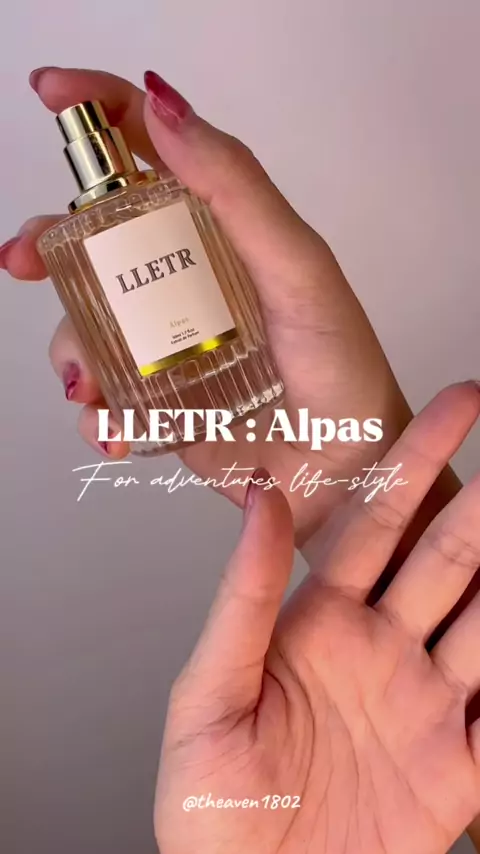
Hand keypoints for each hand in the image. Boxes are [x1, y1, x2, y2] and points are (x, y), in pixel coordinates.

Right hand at [1, 66, 413, 545]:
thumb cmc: (340, 364)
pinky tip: (114, 431)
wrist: (346, 466)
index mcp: (219, 231)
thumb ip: (237, 190)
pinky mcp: (158, 399)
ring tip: (92, 387)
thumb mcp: (297, 268)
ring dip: (70, 348)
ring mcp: (165, 338)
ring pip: (85, 319)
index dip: (100, 112)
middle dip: (50, 245)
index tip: (49, 96)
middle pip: (95, 238)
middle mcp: (185, 277)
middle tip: (28, 261)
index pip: (153, 152)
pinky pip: (102, 395)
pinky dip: (95, 414)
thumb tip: (163, 109)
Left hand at [155, 382, 479, 853]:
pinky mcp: (458, 769)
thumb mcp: (209, 694)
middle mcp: (381, 650)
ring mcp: (425, 705)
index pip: (378, 521)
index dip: (418, 458)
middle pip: (447, 558)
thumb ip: (243, 597)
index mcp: (319, 623)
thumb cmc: (210, 810)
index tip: (458, 405)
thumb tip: (262, 497)